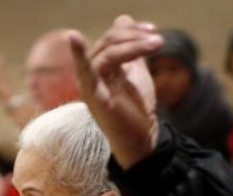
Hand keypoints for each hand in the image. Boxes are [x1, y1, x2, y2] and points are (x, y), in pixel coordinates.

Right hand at [68, 16, 163, 168]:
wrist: (142, 139)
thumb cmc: (135, 110)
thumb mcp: (135, 71)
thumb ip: (130, 49)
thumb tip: (124, 18)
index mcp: (99, 68)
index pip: (110, 38)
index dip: (130, 30)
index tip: (153, 31)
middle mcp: (90, 75)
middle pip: (109, 42)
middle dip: (135, 36)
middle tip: (158, 40)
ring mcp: (90, 86)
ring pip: (107, 53)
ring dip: (134, 44)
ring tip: (158, 44)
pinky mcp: (94, 98)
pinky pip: (85, 73)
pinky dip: (78, 55)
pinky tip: (74, 38)